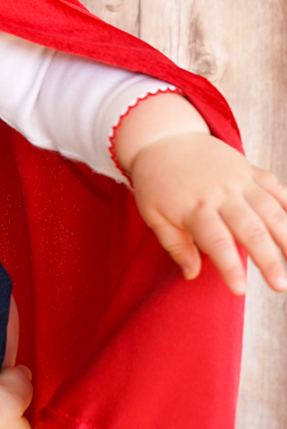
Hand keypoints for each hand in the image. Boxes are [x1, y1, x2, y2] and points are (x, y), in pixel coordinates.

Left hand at [127, 130, 286, 294]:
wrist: (165, 137)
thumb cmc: (157, 182)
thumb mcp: (153, 214)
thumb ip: (174, 245)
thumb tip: (191, 274)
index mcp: (195, 207)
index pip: (217, 242)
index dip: (230, 267)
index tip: (240, 290)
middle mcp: (221, 193)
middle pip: (250, 229)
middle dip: (268, 259)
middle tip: (280, 286)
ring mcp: (239, 179)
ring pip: (271, 210)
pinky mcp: (250, 169)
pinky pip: (276, 187)